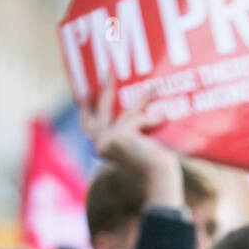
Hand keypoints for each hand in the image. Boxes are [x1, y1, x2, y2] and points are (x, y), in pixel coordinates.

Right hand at [79, 69, 183, 206]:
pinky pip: (138, 119)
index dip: (85, 109)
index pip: (87, 126)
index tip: (84, 92)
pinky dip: (151, 120)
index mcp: (102, 149)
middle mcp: (101, 145)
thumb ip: (128, 131)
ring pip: (127, 114)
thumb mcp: (136, 145)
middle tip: (109, 69)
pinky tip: (163, 120)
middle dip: (106, 89)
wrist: (159, 179)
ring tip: (154, 89)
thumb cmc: (153, 166)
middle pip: (101, 111)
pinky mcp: (120, 136)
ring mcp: (109, 141)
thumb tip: (136, 106)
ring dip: (143, 102)